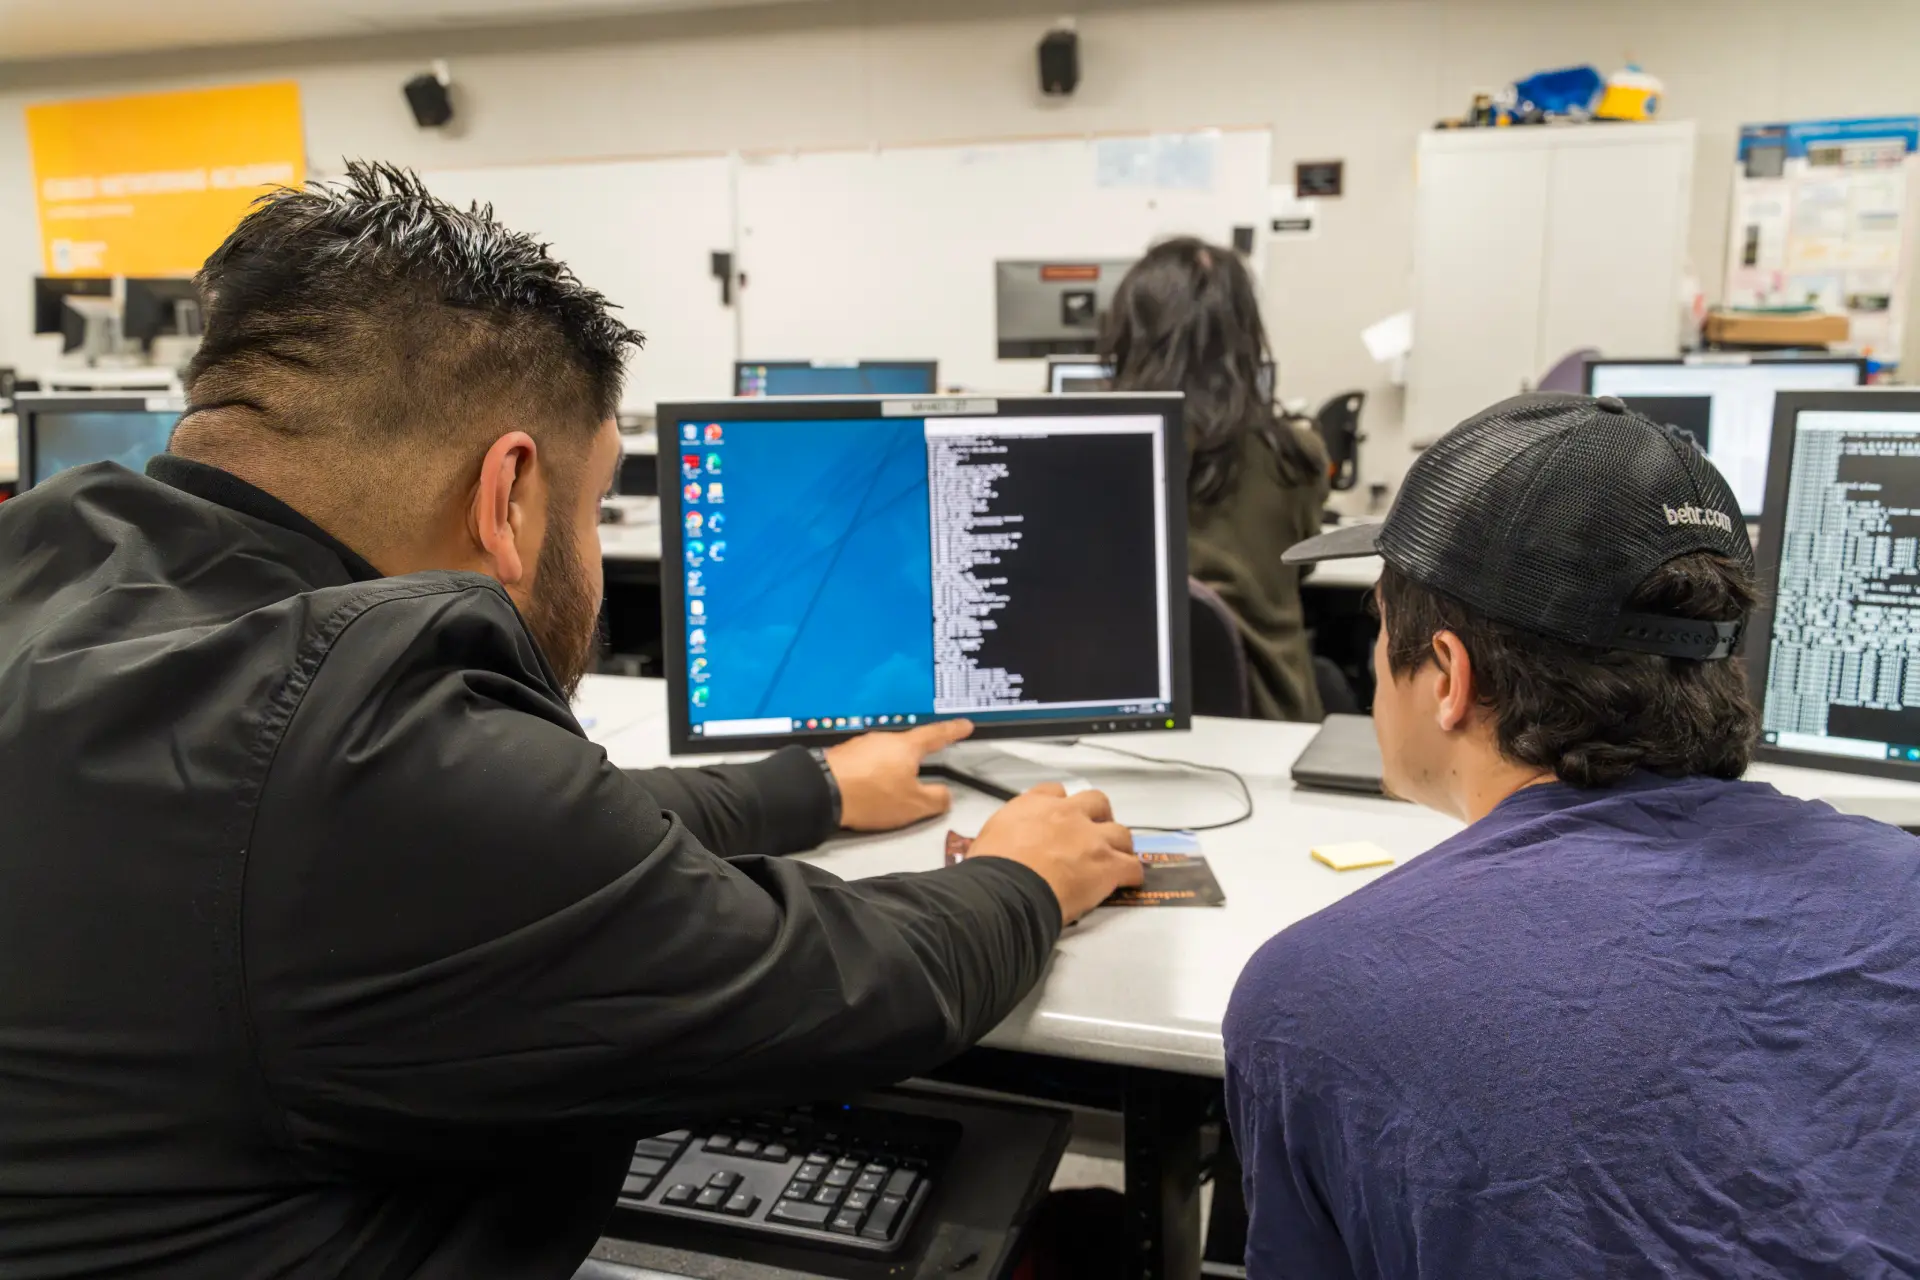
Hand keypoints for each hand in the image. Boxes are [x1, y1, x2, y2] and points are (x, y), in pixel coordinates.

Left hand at [825, 719, 973, 831]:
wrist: (823, 792)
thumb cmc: (871, 796)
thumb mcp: (914, 805)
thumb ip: (936, 799)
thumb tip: (945, 795)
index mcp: (907, 746)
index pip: (937, 734)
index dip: (953, 730)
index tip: (964, 725)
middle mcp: (884, 739)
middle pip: (908, 747)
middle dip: (915, 762)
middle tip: (918, 779)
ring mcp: (862, 745)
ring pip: (885, 757)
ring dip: (890, 771)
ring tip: (887, 794)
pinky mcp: (844, 756)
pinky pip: (865, 764)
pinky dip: (871, 776)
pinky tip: (867, 791)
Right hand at [965, 784, 1141, 923]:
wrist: (1005, 890)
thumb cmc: (991, 871)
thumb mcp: (986, 839)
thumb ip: (1005, 834)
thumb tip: (1001, 847)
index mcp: (1033, 806)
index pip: (1055, 792)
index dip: (1062, 805)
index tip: (1062, 815)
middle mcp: (1065, 815)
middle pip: (1096, 802)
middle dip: (1099, 816)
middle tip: (1095, 832)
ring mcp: (1090, 838)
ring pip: (1120, 833)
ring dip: (1119, 845)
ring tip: (1117, 857)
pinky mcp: (1107, 866)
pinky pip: (1131, 867)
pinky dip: (1131, 875)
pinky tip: (1127, 881)